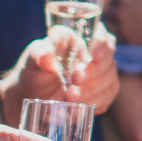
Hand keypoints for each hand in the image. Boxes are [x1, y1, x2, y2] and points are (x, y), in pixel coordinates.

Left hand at [0, 29, 120, 118]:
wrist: (34, 96)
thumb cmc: (34, 71)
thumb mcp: (31, 60)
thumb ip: (37, 55)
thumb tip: (47, 57)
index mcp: (80, 37)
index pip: (100, 34)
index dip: (100, 44)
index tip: (91, 56)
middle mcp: (95, 54)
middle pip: (108, 59)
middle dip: (94, 72)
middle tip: (74, 80)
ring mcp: (101, 74)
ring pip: (110, 79)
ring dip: (92, 90)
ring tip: (69, 97)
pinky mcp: (102, 92)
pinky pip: (107, 96)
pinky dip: (95, 102)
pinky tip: (79, 106)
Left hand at [104, 0, 141, 49]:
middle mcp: (120, 12)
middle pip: (105, 8)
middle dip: (107, 6)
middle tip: (111, 5)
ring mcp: (122, 27)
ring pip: (106, 22)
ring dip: (107, 19)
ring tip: (112, 17)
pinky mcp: (126, 39)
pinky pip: (112, 35)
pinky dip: (112, 31)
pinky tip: (117, 28)